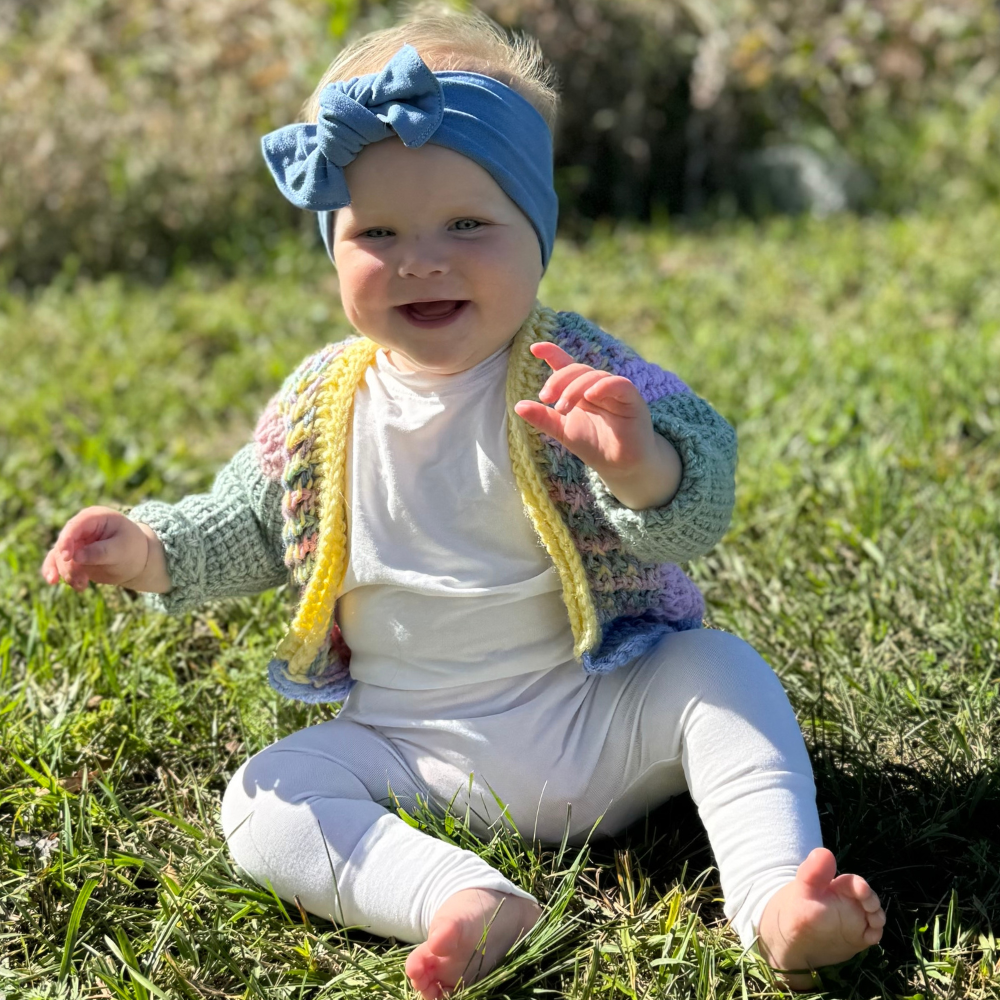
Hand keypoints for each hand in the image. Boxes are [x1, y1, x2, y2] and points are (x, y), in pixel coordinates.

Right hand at [41, 506, 161, 591]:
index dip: (67, 540)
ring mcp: (75, 541)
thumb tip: (75, 557)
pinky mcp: (71, 556)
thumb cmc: (132, 549)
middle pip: (64, 543)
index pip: (75, 526)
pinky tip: (53, 581)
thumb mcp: (121, 550)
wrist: (137, 560)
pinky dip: (55, 572)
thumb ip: (100, 552)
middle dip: (68, 564)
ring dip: (66, 572)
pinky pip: (56, 562)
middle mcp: (81, 527)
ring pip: (59, 556)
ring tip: (81, 586)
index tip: (67, 557)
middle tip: (82, 580)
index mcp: (96, 517)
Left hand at [513, 342, 681, 508]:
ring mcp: (616, 391)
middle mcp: (597, 386)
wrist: (620, 467)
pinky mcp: (632, 400)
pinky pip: (619, 385)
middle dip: (559, 380)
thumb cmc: (594, 445)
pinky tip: (590, 396)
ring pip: (595, 375)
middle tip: (546, 398)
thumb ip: (544, 418)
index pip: (566, 365)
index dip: (552, 353)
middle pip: (577, 369)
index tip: (534, 348)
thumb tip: (518, 406)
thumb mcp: (563, 431)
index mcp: (580, 390)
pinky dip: (603, 386)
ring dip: (575, 388)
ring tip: (562, 408)